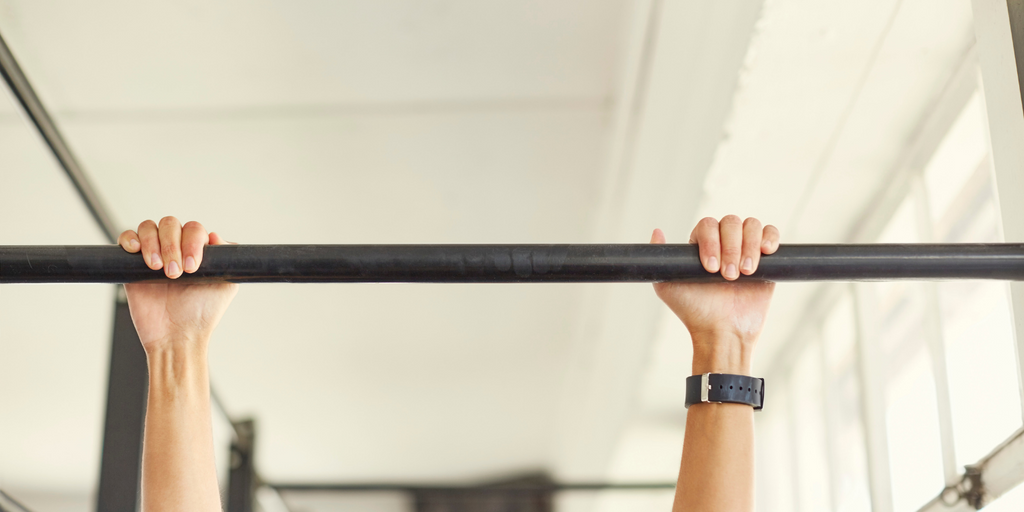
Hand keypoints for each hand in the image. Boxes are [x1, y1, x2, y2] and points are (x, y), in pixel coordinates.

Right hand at [117, 217, 237, 352]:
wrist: (176, 336)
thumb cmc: (201, 314)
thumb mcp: (225, 285)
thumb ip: (225, 258)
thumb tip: (215, 236)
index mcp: (197, 250)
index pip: (193, 229)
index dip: (192, 242)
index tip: (192, 267)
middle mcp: (175, 248)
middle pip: (170, 224)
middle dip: (172, 245)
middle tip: (174, 273)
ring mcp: (153, 254)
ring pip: (149, 228)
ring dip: (153, 244)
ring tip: (157, 268)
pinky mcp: (131, 265)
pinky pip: (127, 238)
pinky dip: (130, 239)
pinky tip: (136, 251)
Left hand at [651, 215, 778, 373]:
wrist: (723, 331)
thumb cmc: (694, 312)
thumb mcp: (667, 286)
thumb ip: (659, 258)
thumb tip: (657, 231)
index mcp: (702, 245)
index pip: (707, 225)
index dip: (710, 242)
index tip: (710, 268)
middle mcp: (724, 243)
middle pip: (730, 222)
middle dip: (730, 248)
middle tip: (728, 276)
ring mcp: (746, 249)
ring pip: (751, 225)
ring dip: (749, 246)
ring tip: (745, 273)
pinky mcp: (768, 259)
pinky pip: (771, 233)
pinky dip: (770, 237)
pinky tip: (766, 252)